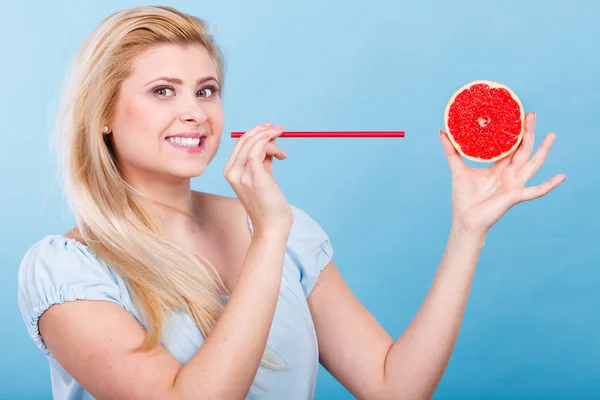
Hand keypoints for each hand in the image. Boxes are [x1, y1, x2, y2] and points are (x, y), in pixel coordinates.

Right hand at [224, 122, 292, 234]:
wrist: (271, 225)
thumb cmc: (269, 203)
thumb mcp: (263, 176)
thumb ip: (263, 158)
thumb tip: (270, 139)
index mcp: (230, 171)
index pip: (240, 143)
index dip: (255, 132)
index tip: (271, 128)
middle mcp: (232, 172)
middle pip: (244, 140)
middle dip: (263, 130)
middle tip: (280, 129)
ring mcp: (241, 176)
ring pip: (253, 144)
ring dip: (270, 138)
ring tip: (283, 153)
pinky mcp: (254, 178)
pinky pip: (257, 151)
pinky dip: (268, 143)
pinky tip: (279, 148)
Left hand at [440, 112, 565, 236]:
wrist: (465, 220)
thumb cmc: (463, 198)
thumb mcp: (457, 169)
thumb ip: (451, 151)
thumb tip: (441, 132)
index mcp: (497, 167)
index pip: (509, 146)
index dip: (513, 132)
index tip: (516, 114)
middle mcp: (509, 173)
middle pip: (522, 149)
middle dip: (528, 132)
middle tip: (532, 114)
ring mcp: (514, 184)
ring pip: (533, 163)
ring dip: (543, 150)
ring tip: (552, 135)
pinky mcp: (515, 195)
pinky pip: (536, 190)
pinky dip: (549, 185)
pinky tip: (562, 176)